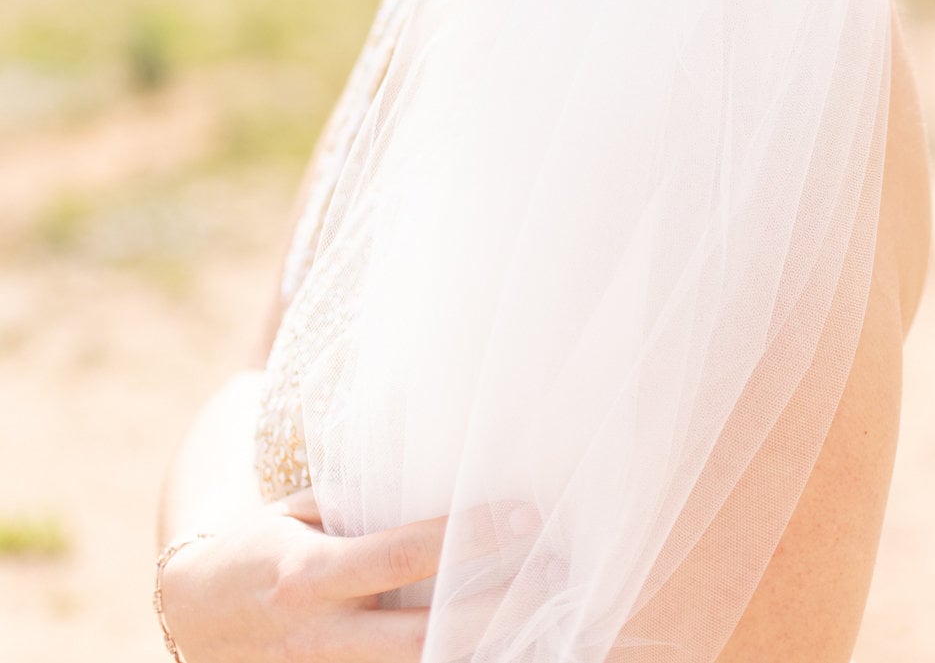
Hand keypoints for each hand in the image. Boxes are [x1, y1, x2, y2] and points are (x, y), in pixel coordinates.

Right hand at [159, 485, 541, 659]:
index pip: (400, 557)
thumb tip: (433, 472)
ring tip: (550, 620)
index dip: (465, 538)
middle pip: (424, 635)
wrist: (194, 619)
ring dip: (487, 648)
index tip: (525, 515)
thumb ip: (357, 507)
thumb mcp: (297, 513)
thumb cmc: (259, 547)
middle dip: (497, 608)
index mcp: (307, 575)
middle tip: (558, 574)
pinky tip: (503, 647)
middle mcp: (319, 637)